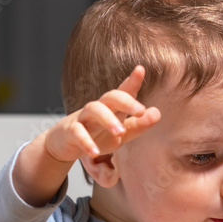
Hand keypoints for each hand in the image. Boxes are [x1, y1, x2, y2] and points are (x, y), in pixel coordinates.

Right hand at [45, 65, 159, 162]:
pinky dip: (86, 142)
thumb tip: (157, 113)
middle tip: (140, 111)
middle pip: (110, 96)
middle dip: (126, 101)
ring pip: (94, 110)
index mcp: (112, 108)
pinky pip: (77, 132)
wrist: (65, 146)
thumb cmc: (98, 136)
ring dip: (108, 119)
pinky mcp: (69, 132)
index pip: (123, 91)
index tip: (141, 69)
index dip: (132, 80)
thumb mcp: (122, 134)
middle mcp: (98, 108)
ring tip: (120, 132)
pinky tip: (94, 152)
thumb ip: (139, 125)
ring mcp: (82, 118)